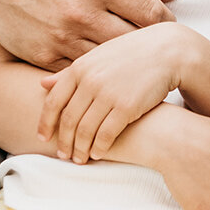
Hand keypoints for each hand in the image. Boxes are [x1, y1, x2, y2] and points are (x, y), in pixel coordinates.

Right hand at [0, 0, 179, 70]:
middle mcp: (80, 13)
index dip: (166, 19)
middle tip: (156, 44)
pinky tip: (103, 65)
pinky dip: (93, 70)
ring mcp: (59, 37)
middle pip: (133, 40)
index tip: (168, 21)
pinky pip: (79, 71)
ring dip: (123, 61)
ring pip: (108, 61)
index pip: (150, 11)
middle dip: (148, 43)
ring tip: (133, 57)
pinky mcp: (42, 56)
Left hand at [38, 23, 181, 159]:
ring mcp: (108, 94)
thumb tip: (42, 84)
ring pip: (85, 131)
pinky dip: (99, 148)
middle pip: (68, 120)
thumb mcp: (97, 57)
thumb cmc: (130, 54)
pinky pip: (106, 135)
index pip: (53, 102)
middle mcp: (90, 81)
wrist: (166, 51)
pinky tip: (98, 154)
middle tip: (63, 155)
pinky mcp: (126, 107)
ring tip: (79, 159)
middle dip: (63, 141)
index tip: (43, 137)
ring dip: (80, 149)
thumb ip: (70, 72)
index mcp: (80, 68)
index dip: (45, 123)